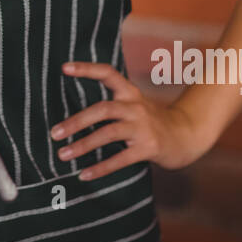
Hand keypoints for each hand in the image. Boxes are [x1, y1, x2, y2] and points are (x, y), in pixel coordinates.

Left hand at [50, 61, 208, 178]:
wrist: (187, 136)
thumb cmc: (153, 122)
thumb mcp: (135, 106)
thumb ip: (113, 105)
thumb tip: (75, 115)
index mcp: (130, 93)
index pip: (108, 73)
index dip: (86, 69)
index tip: (64, 67)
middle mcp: (136, 106)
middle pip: (103, 109)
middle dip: (76, 121)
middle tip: (54, 133)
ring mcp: (143, 127)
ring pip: (108, 133)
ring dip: (83, 145)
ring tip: (63, 154)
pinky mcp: (149, 147)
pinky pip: (121, 158)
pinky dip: (101, 167)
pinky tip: (84, 174)